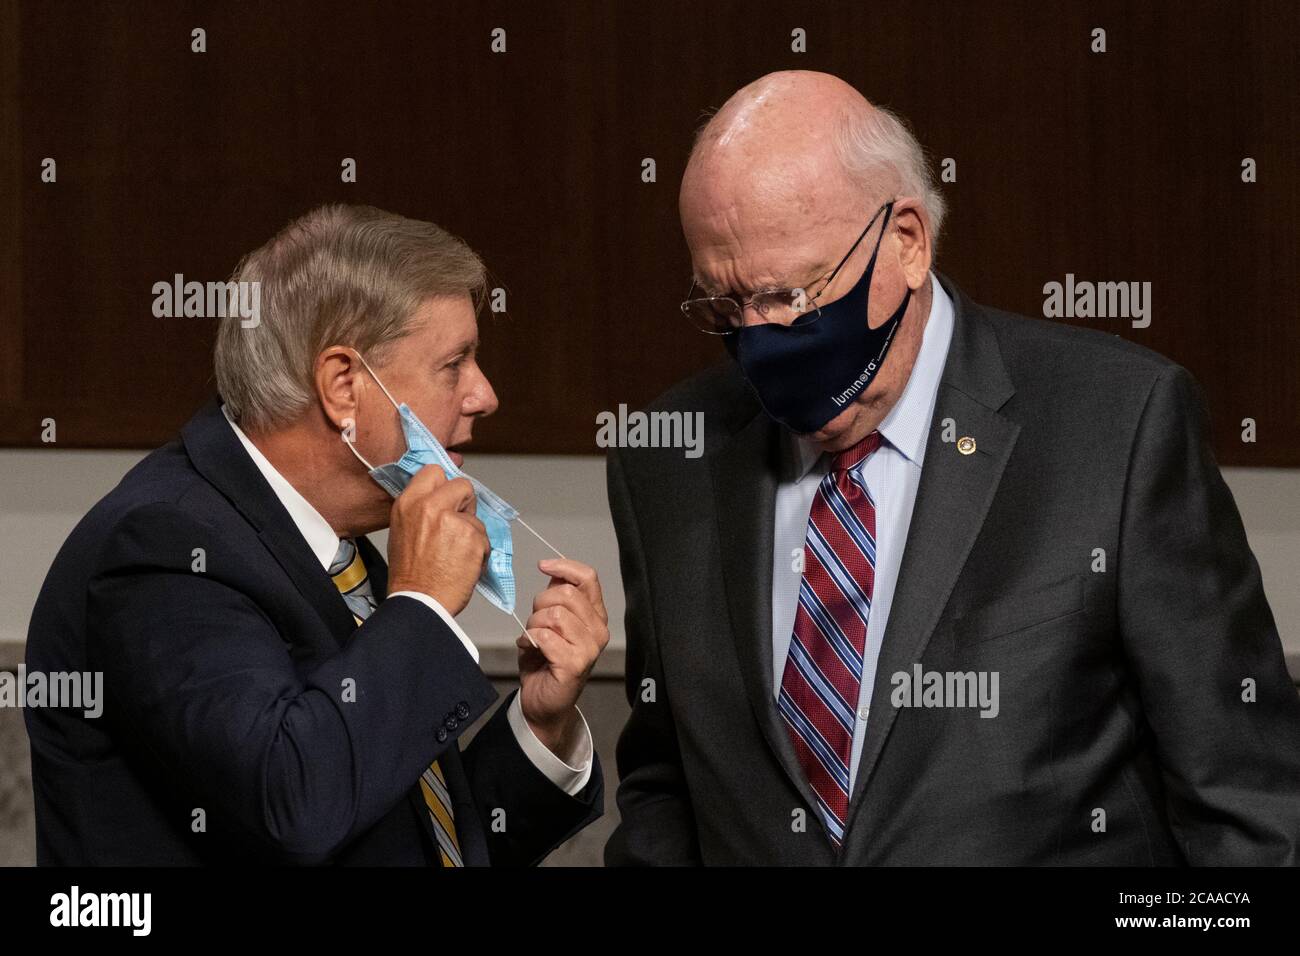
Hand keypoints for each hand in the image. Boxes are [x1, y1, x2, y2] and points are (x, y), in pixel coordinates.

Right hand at [385, 465, 487, 615]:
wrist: (420, 602)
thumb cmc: (410, 572)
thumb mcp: (402, 529)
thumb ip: (421, 509)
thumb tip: (442, 498)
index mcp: (408, 503)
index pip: (434, 471)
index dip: (445, 485)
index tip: (448, 497)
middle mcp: (430, 506)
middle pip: (463, 485)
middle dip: (465, 503)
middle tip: (457, 525)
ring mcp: (453, 520)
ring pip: (476, 516)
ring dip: (472, 533)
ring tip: (456, 554)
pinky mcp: (473, 537)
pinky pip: (485, 537)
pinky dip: (480, 551)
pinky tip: (464, 564)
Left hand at [516, 558, 609, 755]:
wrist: (542, 701)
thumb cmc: (545, 661)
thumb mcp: (550, 621)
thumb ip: (556, 598)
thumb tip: (554, 570)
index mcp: (595, 615)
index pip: (588, 578)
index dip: (564, 566)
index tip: (543, 566)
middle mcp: (598, 630)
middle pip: (566, 593)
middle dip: (540, 602)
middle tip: (534, 620)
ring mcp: (589, 648)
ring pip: (554, 614)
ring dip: (533, 623)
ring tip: (531, 637)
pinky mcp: (575, 664)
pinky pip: (545, 637)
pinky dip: (529, 639)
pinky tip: (528, 648)